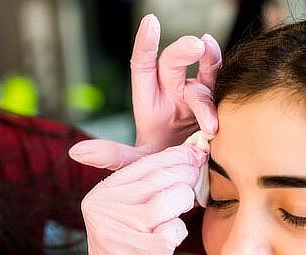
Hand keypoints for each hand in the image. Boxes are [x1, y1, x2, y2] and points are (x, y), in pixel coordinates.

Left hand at [69, 14, 220, 169]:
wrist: (189, 182)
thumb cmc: (160, 167)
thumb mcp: (137, 163)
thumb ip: (113, 157)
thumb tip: (76, 152)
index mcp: (150, 102)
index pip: (144, 66)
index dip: (145, 44)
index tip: (150, 22)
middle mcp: (172, 93)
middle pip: (173, 62)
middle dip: (182, 50)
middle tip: (196, 45)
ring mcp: (195, 97)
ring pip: (203, 72)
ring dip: (210, 63)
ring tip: (213, 59)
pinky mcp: (218, 105)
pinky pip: (222, 86)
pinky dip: (225, 78)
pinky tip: (229, 82)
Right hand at [78, 143, 207, 254]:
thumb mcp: (126, 216)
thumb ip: (148, 184)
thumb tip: (192, 150)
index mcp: (100, 195)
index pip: (146, 164)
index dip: (177, 158)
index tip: (196, 155)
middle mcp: (104, 209)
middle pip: (163, 178)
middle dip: (187, 178)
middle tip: (195, 183)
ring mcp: (121, 231)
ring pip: (173, 198)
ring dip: (185, 204)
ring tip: (181, 213)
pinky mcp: (142, 253)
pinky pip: (176, 228)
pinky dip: (179, 233)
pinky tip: (171, 239)